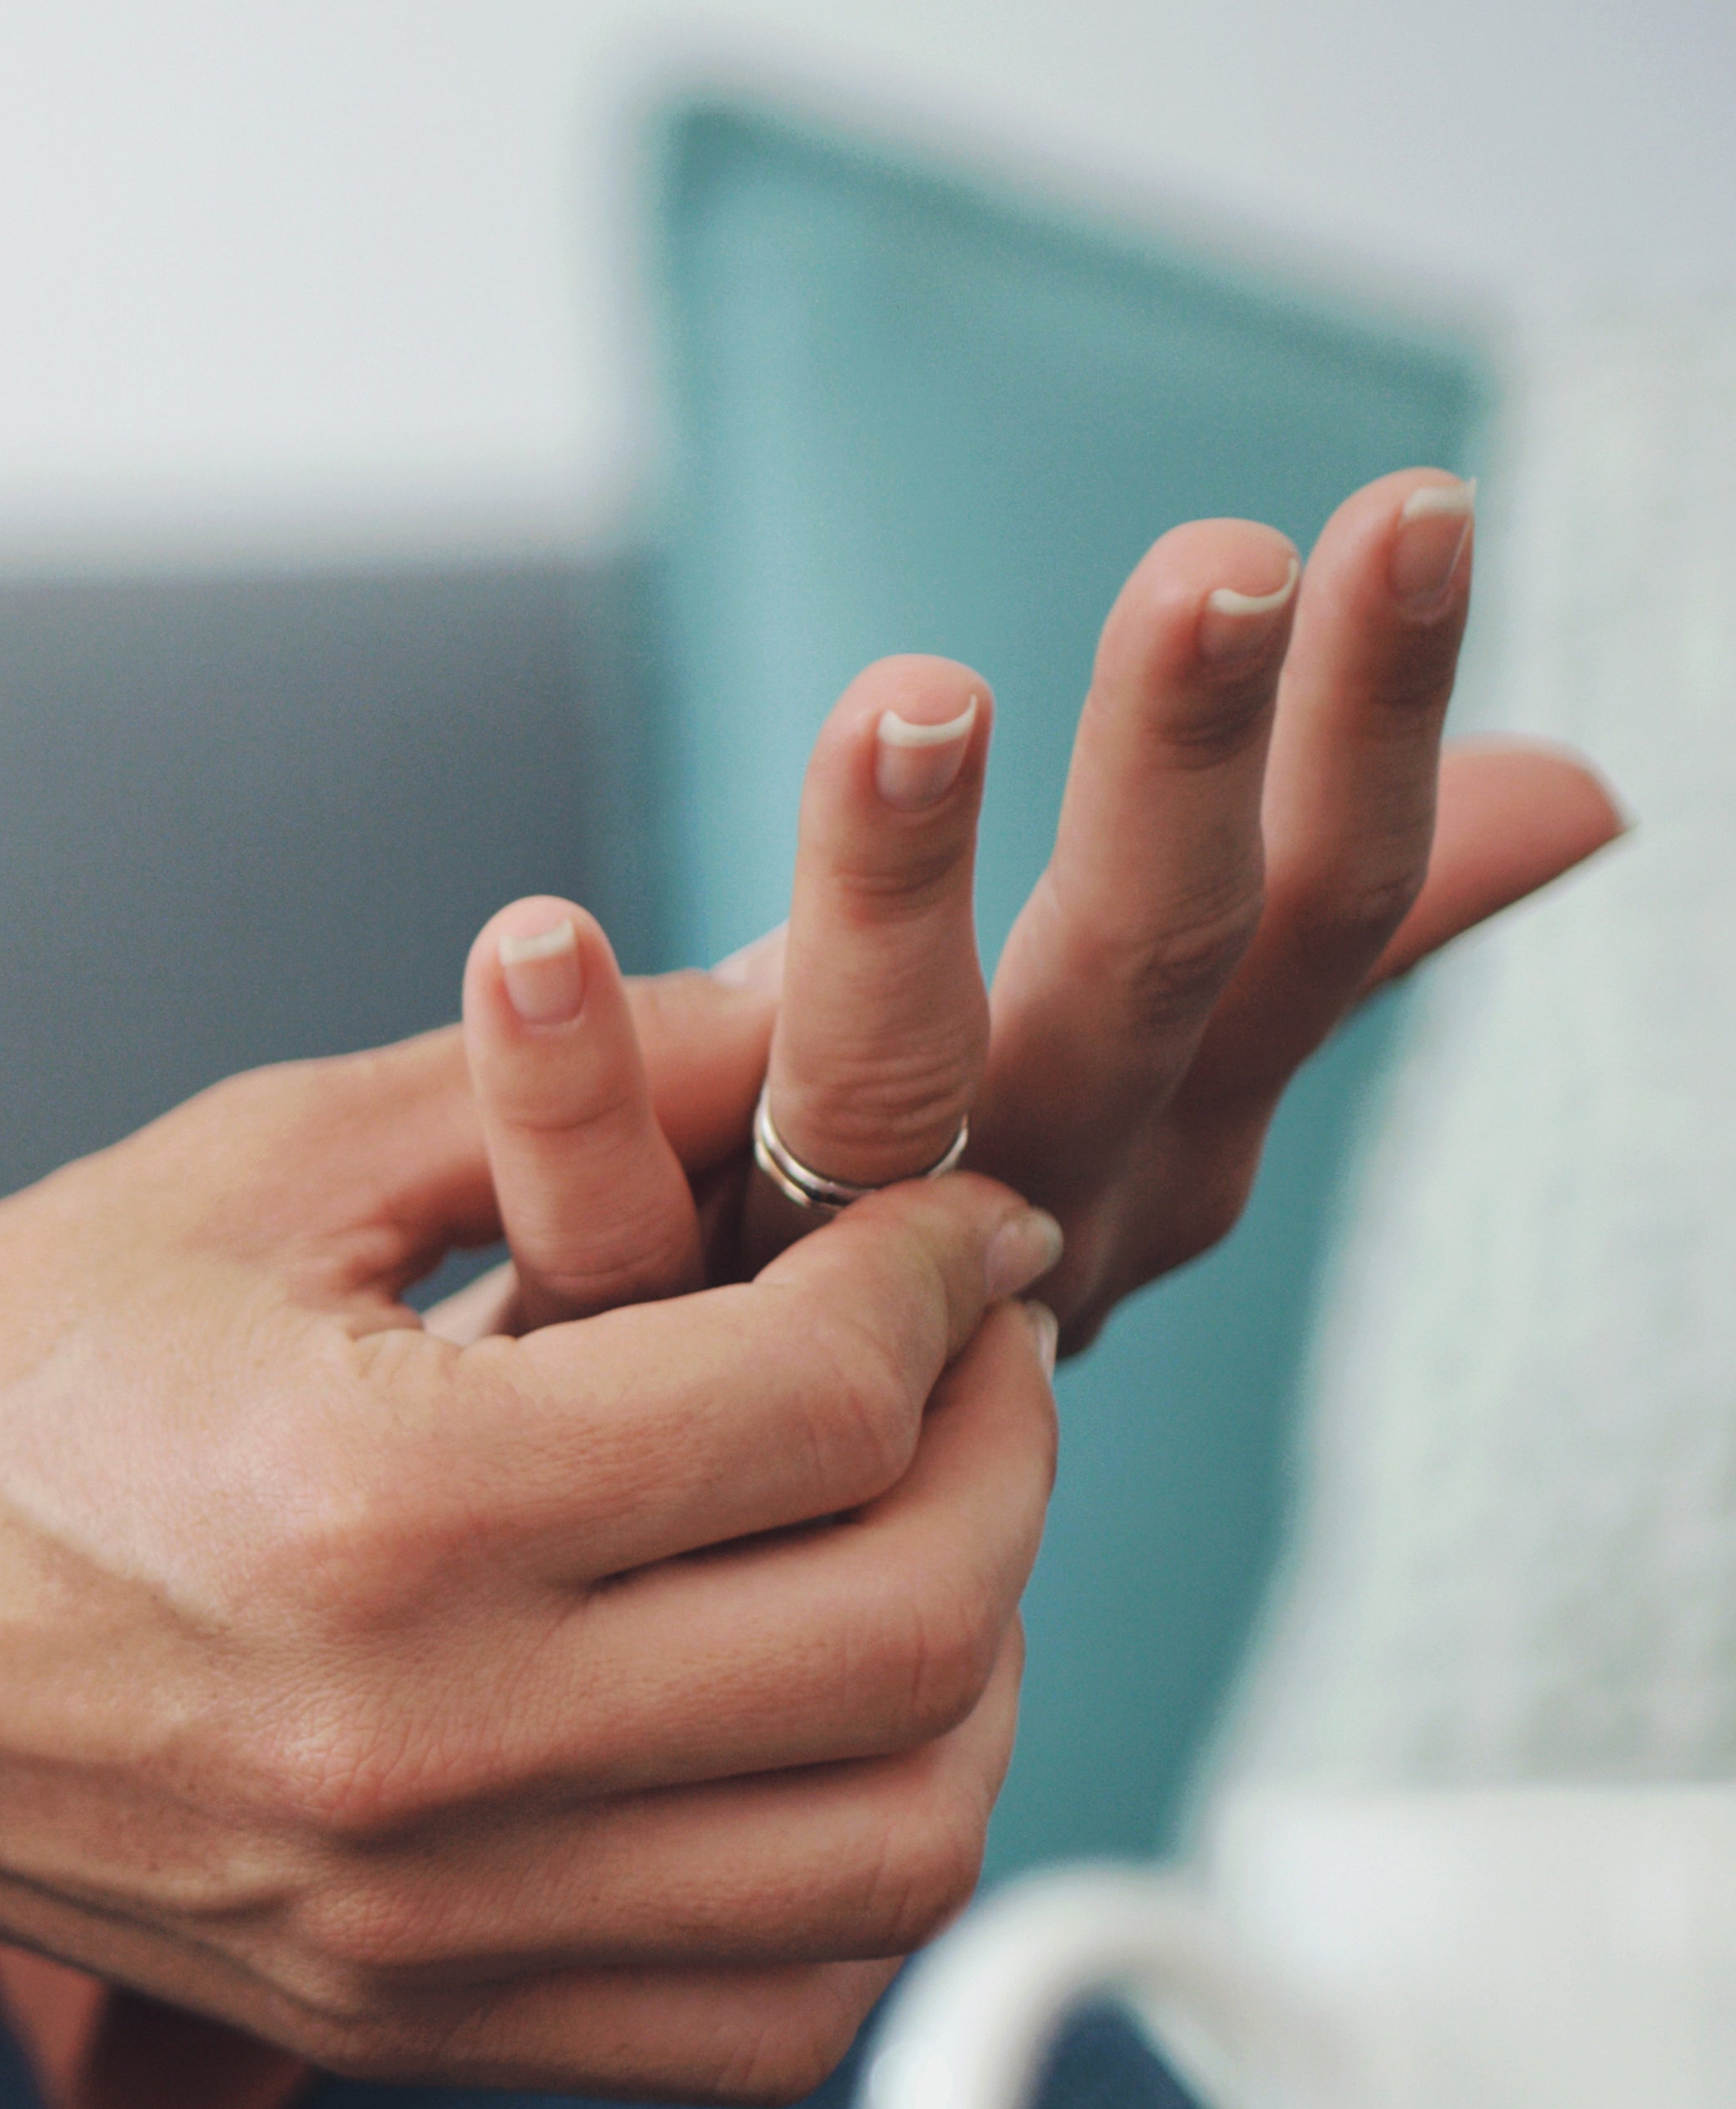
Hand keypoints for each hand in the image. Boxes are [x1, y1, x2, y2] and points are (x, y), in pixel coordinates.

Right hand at [0, 1019, 1066, 2101]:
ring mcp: (419, 1928)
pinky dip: (854, 1884)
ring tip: (907, 1545)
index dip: (939, 1282)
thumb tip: (843, 1001)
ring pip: (895, 1861)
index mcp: (378, 1509)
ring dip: (970, 1682)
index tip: (935, 1225)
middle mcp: (420, 1754)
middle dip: (1004, 1462)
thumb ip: (577, 1076)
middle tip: (963, 1363)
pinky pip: (767, 2024)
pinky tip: (797, 1734)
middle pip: (915, 1640)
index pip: (822, 1409)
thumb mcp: (251, 1165)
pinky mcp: (406, 2027)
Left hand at [459, 474, 1624, 1348]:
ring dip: (900, 892)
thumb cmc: (913, 1264)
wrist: (704, 1600)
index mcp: (1157, 1124)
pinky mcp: (625, 1355)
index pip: (1313, 911)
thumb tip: (1576, 792)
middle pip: (1142, 973)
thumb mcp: (1141, 1100)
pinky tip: (533, 940)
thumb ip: (1315, 943)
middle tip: (1221, 567)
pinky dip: (568, 1083)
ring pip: (890, 1091)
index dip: (1372, 723)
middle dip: (1182, 766)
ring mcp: (832, 1289)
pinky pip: (602, 1218)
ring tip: (906, 700)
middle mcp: (1026, 1205)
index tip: (1410, 508)